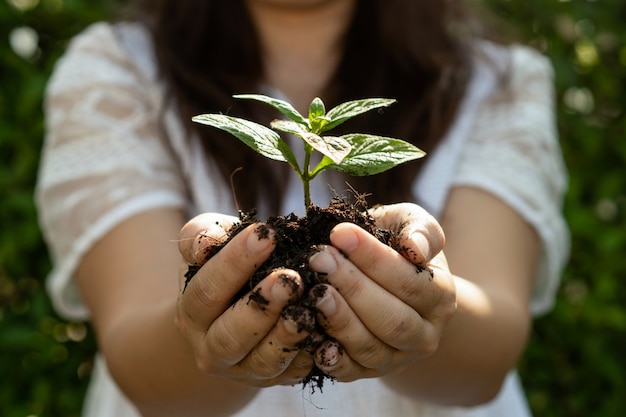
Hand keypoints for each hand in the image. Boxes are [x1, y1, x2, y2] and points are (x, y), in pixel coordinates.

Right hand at [176, 213, 314, 385]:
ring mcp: (243, 370)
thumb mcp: (209, 246)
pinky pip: (293, 372)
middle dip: (261, 307)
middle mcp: (211, 348)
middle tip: (289, 280)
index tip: (265, 235)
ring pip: (264, 361)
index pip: (207, 289)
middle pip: (231, 334)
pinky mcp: (274, 380)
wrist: (232, 314)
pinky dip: (310, 354)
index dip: (235, 262)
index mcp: (191, 312)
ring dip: (287, 335)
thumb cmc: (223, 267)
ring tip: (308, 308)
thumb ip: (202, 237)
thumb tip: (204, 247)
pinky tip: (325, 332)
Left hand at [307, 203, 455, 380]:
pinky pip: (351, 372)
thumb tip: (414, 248)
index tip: (340, 233)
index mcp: (440, 296)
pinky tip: (314, 341)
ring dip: (339, 320)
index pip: (409, 281)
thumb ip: (419, 229)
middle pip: (391, 319)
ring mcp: (398, 358)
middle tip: (318, 259)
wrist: (388, 281)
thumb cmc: (394, 244)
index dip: (373, 258)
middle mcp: (425, 334)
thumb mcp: (410, 225)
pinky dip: (333, 360)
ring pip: (370, 348)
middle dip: (352, 288)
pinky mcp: (369, 372)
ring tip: (314, 292)